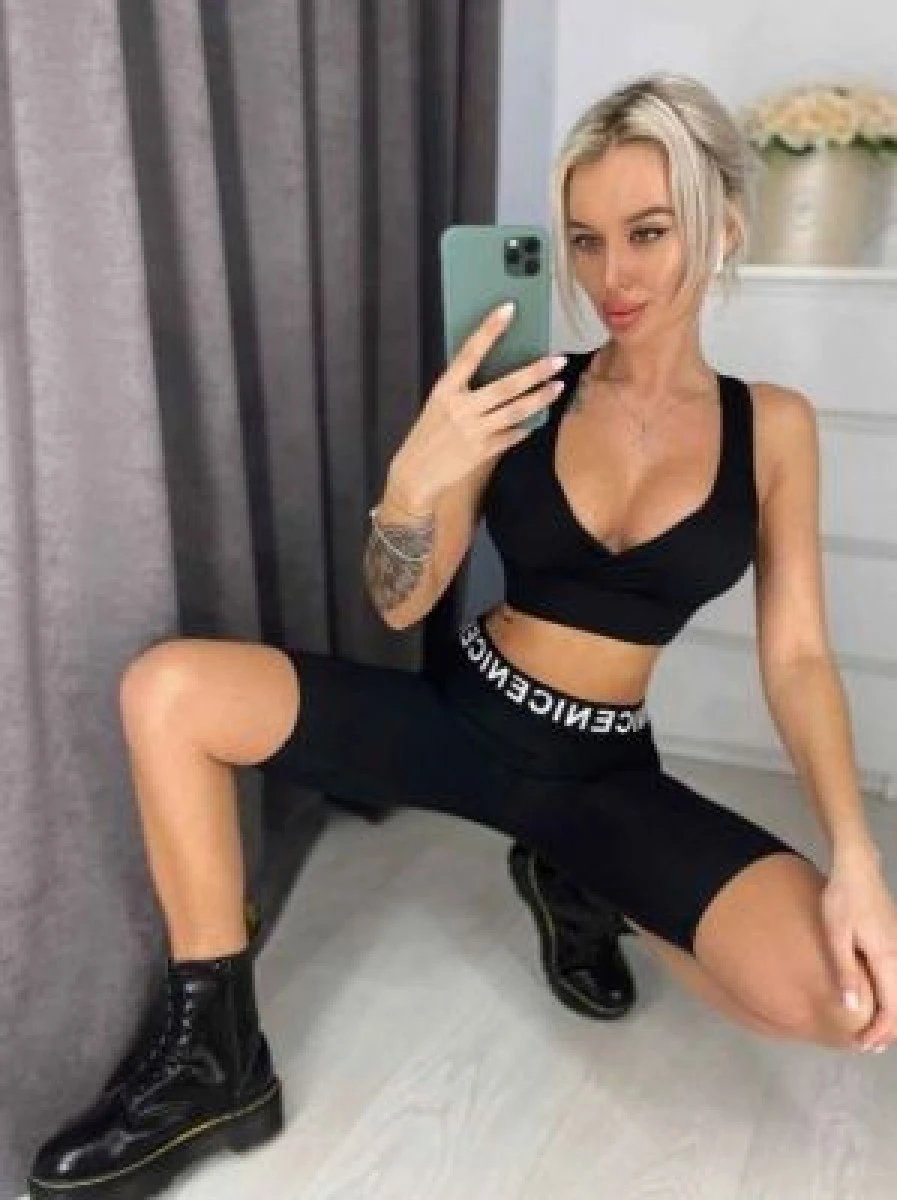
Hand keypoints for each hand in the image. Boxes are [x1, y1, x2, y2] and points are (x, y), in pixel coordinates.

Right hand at [389, 303, 567, 506]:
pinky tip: (535, 421)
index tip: (509, 309)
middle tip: (558, 360)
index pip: (470, 352)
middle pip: (505, 386)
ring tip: (558, 386)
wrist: (415, 474)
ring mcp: (473, 431)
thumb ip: (462, 389)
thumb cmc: (428, 435)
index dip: (489, 330)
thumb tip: (495, 370)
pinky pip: (511, 435)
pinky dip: (524, 427)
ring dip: (539, 398)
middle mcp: (460, 408)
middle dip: (535, 372)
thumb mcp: (437, 404)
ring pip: (515, 411)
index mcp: (445, 389)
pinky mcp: (482, 452)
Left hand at [820, 855, 896, 1052]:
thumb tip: (850, 1006)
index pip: (893, 1009)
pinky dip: (892, 998)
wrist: (858, 867)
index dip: (880, 1032)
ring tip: (871, 1029)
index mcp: (887, 959)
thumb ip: (844, 970)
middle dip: (888, 1030)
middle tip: (866, 1045)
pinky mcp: (896, 942)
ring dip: (891, 1015)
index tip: (862, 1044)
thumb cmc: (843, 898)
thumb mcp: (836, 933)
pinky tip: (876, 1000)